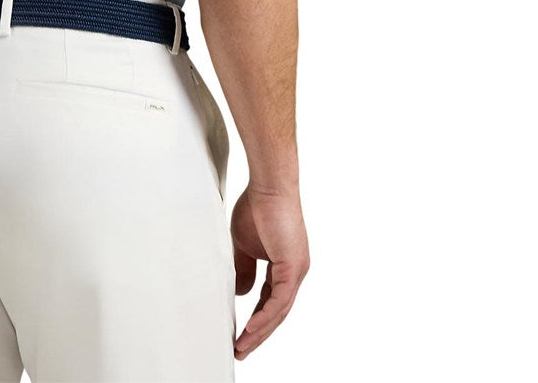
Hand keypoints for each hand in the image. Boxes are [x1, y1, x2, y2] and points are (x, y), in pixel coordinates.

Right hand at [229, 182, 308, 359]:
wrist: (269, 187)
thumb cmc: (258, 207)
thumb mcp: (244, 245)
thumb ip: (244, 269)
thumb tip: (243, 294)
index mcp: (283, 266)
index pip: (270, 301)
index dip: (256, 319)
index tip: (240, 334)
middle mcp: (294, 272)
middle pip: (276, 312)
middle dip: (257, 334)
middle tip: (240, 350)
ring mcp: (296, 270)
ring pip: (279, 311)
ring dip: (259, 331)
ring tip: (242, 346)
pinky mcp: (293, 267)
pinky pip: (280, 300)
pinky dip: (265, 316)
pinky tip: (251, 328)